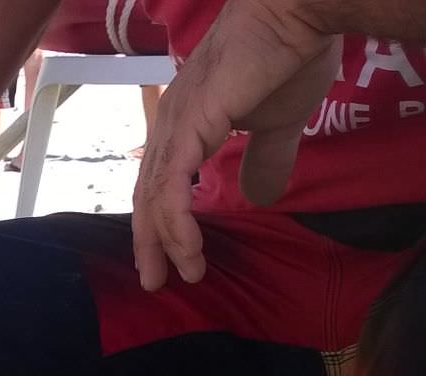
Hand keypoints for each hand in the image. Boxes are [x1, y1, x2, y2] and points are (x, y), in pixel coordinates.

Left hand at [131, 0, 337, 290]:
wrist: (295, 16)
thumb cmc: (287, 58)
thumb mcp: (278, 123)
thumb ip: (265, 160)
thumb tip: (261, 197)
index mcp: (183, 124)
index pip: (159, 182)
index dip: (159, 221)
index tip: (166, 257)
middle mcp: (169, 126)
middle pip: (147, 196)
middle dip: (150, 242)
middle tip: (157, 280)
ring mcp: (175, 125)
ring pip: (156, 197)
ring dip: (165, 241)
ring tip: (179, 273)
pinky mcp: (190, 126)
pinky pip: (172, 185)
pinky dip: (175, 221)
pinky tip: (184, 248)